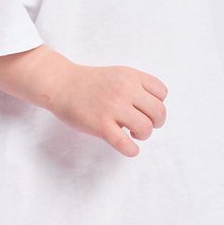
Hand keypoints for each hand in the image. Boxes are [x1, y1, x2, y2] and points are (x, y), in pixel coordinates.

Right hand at [47, 63, 167, 157]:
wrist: (61, 85)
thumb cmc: (90, 82)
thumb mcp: (118, 74)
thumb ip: (136, 86)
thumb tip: (153, 110)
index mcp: (130, 76)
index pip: (162, 92)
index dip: (158, 104)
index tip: (146, 109)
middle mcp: (124, 90)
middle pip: (158, 112)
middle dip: (155, 122)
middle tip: (143, 125)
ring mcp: (113, 108)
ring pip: (146, 128)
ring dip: (143, 135)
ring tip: (132, 133)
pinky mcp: (101, 125)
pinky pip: (125, 144)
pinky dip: (132, 150)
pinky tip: (129, 148)